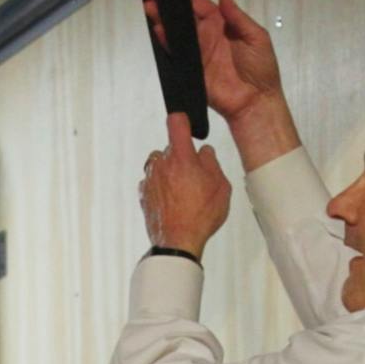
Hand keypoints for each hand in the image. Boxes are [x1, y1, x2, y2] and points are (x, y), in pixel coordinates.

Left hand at [141, 116, 233, 255]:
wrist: (178, 242)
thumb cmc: (200, 215)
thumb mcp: (221, 186)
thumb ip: (211, 162)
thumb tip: (204, 152)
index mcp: (180, 156)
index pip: (176, 122)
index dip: (183, 120)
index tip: (186, 124)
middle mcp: (160, 164)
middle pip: (170, 148)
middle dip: (182, 157)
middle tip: (196, 177)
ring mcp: (149, 179)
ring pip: (161, 166)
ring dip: (171, 173)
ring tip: (185, 192)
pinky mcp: (143, 194)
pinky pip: (154, 182)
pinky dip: (162, 188)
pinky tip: (175, 202)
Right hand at [143, 0, 296, 156]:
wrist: (256, 101)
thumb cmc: (261, 68)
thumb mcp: (256, 37)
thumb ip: (238, 17)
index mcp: (222, 24)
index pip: (200, 5)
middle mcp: (206, 35)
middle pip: (183, 16)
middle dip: (166, 4)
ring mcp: (197, 52)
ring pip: (176, 32)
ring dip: (162, 19)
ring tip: (148, 7)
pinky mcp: (191, 69)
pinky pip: (176, 53)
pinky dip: (166, 42)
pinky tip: (158, 30)